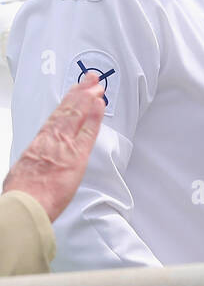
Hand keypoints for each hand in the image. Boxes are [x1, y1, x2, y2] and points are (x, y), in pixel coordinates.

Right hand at [2, 77, 105, 222]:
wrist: (26, 205)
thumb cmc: (23, 195)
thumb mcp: (23, 174)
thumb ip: (34, 165)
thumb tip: (35, 166)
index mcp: (37, 146)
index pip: (55, 120)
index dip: (67, 105)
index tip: (75, 93)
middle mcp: (50, 142)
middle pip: (67, 112)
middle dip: (80, 94)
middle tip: (90, 80)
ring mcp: (63, 146)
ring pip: (76, 116)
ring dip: (88, 98)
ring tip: (97, 85)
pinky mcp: (76, 156)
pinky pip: (87, 131)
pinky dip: (93, 116)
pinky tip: (99, 104)